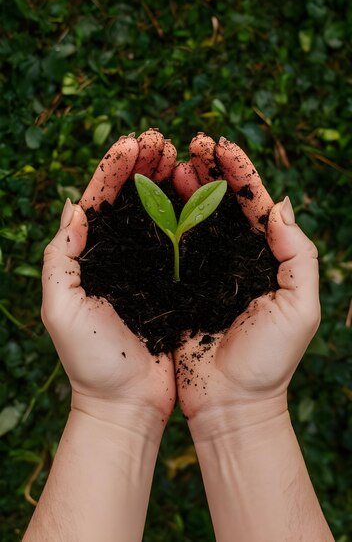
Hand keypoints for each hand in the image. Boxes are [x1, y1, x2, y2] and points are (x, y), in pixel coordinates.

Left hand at [42, 130, 176, 429]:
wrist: (128, 403)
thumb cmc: (91, 361)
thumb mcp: (61, 309)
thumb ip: (59, 260)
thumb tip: (73, 207)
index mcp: (88, 257)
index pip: (100, 200)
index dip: (114, 168)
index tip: (132, 143)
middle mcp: (118, 256)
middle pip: (130, 198)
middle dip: (143, 164)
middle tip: (161, 140)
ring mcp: (147, 267)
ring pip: (158, 211)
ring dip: (168, 180)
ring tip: (182, 155)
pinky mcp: (174, 282)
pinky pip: (183, 239)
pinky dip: (191, 213)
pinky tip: (202, 193)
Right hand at [172, 133, 319, 435]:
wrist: (231, 404)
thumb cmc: (271, 362)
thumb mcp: (299, 309)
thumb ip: (300, 257)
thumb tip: (281, 205)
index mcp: (267, 258)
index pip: (254, 203)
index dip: (240, 171)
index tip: (222, 144)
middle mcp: (235, 258)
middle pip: (223, 202)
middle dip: (210, 168)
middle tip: (193, 143)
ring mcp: (205, 269)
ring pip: (195, 215)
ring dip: (185, 185)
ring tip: (173, 161)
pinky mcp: (179, 284)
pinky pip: (170, 243)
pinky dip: (163, 217)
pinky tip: (153, 197)